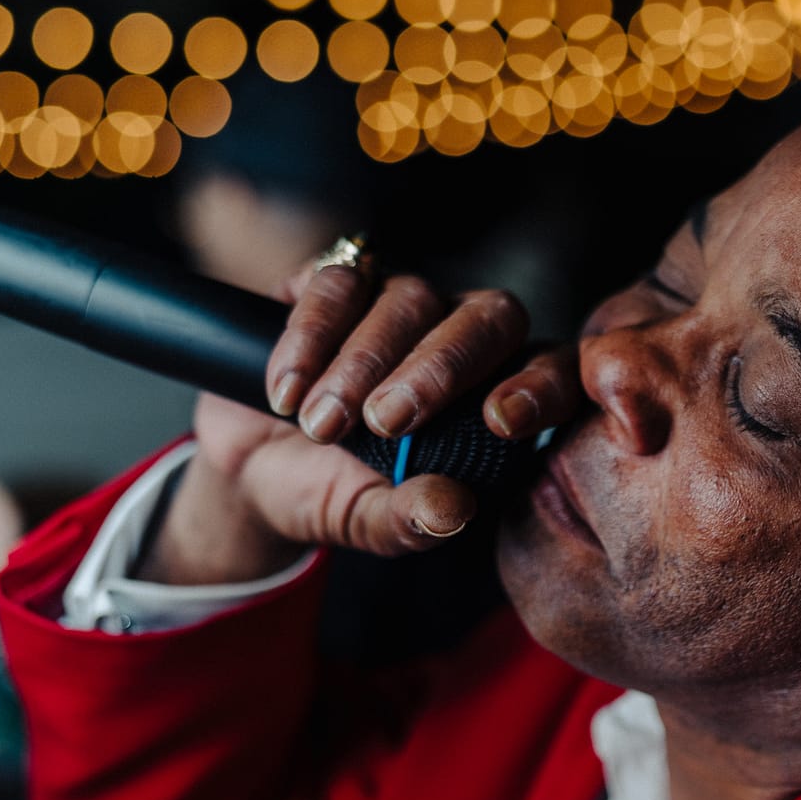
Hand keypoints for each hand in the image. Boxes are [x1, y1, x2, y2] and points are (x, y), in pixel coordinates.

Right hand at [138, 261, 579, 584]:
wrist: (248, 465)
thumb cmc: (331, 489)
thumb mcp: (367, 520)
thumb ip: (411, 520)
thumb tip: (454, 512)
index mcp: (496, 392)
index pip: (552, 371)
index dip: (538, 386)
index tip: (501, 422)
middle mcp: (461, 335)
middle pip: (490, 316)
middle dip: (440, 367)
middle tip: (387, 421)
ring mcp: (402, 299)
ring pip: (409, 298)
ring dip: (361, 365)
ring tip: (321, 425)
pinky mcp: (338, 279)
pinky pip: (339, 282)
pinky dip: (310, 338)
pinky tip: (287, 392)